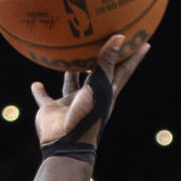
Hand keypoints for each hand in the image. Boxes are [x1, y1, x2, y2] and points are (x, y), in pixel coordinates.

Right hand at [31, 33, 150, 150]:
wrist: (65, 143)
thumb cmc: (88, 116)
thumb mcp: (99, 87)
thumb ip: (106, 62)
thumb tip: (119, 37)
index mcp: (106, 93)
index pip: (123, 70)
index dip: (134, 57)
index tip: (144, 42)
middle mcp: (90, 96)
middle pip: (97, 73)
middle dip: (101, 59)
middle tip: (103, 41)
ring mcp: (71, 103)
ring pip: (71, 83)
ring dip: (70, 72)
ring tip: (68, 57)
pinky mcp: (52, 109)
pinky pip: (44, 97)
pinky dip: (40, 91)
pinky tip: (37, 84)